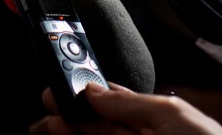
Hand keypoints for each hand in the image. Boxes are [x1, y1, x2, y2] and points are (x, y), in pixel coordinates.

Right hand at [29, 82, 221, 134]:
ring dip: (70, 134)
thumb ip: (131, 102)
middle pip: (99, 127)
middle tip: (49, 110)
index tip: (63, 90)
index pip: (114, 103)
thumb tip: (95, 91)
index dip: (86, 95)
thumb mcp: (172, 113)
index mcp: (159, 119)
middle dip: (72, 117)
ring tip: (51, 126)